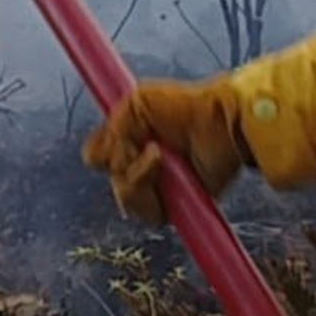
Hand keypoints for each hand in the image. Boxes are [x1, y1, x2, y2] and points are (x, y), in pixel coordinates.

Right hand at [80, 78, 248, 222]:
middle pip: (109, 176)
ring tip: (161, 157)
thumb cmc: (184, 107)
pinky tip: (171, 175)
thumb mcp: (136, 104)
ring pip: (124, 196)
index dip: (103, 151)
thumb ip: (110, 131)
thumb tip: (107, 160)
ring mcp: (156, 188)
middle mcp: (140, 166)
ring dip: (138, 176)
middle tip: (148, 144)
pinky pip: (146, 212)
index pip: (96, 157)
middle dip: (123, 160)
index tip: (118, 137)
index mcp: (128, 141)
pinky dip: (152, 193)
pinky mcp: (173, 207)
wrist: (218, 123)